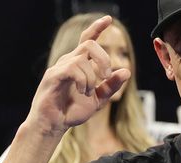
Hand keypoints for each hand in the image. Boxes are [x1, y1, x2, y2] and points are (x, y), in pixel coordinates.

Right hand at [24, 15, 130, 136]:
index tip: (109, 19)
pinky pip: (72, 68)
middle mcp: (69, 61)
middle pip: (89, 44)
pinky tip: (82, 92)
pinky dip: (82, 80)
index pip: (88, 39)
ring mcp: (60, 67)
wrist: (55, 125)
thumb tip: (127, 71)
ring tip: (87, 93)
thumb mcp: (99, 99)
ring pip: (82, 59)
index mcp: (80, 64)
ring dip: (91, 77)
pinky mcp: (53, 75)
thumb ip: (112, 86)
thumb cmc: (72, 111)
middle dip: (104, 58)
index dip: (97, 28)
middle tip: (107, 76)